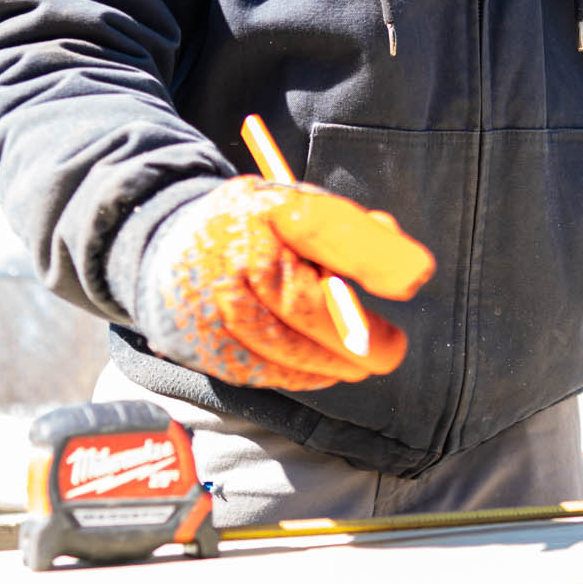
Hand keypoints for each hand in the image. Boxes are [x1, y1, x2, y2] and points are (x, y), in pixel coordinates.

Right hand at [134, 176, 434, 389]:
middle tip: (392, 350)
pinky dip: (302, 375)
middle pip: (309, 307)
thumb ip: (352, 232)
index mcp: (269, 208)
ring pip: (290, 350)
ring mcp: (214, 304)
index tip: (416, 277)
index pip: (327, 230)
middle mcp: (236, 254)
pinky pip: (266, 373)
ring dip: (334, 363)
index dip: (373, 255)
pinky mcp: (205, 345)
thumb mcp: (301, 207)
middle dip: (362, 336)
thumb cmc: (259, 228)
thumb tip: (409, 272)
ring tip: (359, 363)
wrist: (166, 246)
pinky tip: (320, 368)